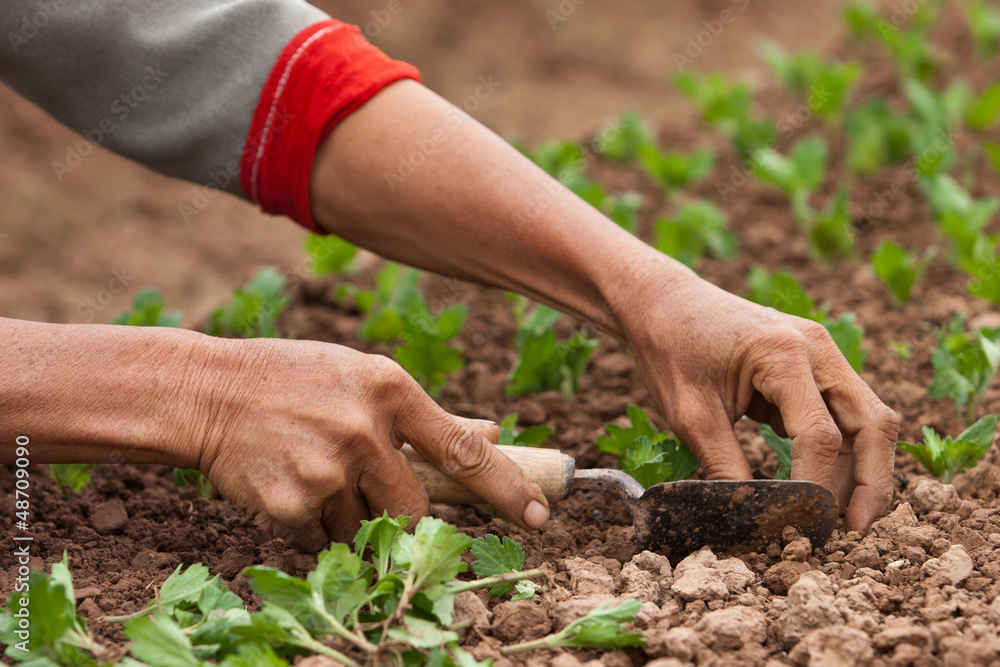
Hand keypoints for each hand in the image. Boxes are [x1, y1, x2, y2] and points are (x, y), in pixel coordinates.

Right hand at [190, 337, 549, 549]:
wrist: (208, 392)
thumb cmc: (296, 381)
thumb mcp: (364, 378)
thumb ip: (427, 414)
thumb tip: (490, 431)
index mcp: (390, 390)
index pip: (462, 450)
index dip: (507, 488)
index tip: (541, 516)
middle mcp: (363, 430)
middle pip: (413, 510)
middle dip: (395, 514)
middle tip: (359, 487)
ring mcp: (326, 469)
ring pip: (362, 530)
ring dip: (345, 518)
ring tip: (312, 471)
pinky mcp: (289, 503)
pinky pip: (319, 542)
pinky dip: (309, 527)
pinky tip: (287, 484)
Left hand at [619, 259, 898, 532]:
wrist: (661, 303)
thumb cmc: (670, 350)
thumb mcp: (690, 417)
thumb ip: (725, 468)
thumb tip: (755, 521)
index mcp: (783, 354)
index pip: (820, 435)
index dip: (817, 487)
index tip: (802, 525)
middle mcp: (817, 348)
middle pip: (871, 423)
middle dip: (872, 482)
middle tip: (854, 531)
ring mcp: (821, 353)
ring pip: (866, 419)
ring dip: (860, 470)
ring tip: (839, 520)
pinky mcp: (814, 366)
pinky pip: (843, 413)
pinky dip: (841, 451)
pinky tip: (824, 488)